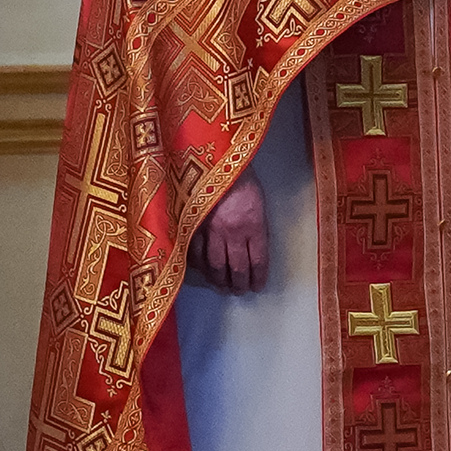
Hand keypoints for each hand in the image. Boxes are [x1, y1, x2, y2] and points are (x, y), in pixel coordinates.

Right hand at [189, 177, 269, 292]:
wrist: (215, 158)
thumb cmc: (242, 176)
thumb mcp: (259, 200)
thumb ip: (257, 226)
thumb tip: (256, 248)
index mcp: (254, 225)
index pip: (258, 261)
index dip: (258, 278)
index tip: (257, 287)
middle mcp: (233, 232)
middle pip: (236, 269)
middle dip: (239, 284)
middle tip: (239, 291)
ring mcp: (210, 230)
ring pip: (214, 266)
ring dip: (219, 281)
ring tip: (222, 286)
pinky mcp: (192, 226)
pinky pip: (193, 253)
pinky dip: (198, 266)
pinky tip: (201, 271)